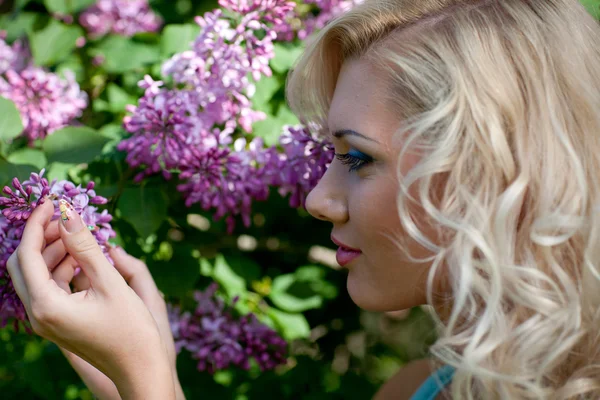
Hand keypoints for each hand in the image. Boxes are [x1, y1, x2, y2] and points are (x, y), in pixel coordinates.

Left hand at [7, 198, 175, 398]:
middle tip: (67, 218)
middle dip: (42, 237)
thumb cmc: (131, 328)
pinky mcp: (56, 322)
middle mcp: (37, 315)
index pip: (28, 254)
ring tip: (79, 236)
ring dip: (52, 251)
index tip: (54, 201)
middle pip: (23, 264)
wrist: (139, 367)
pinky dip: (60, 268)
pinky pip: (47, 288)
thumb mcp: (110, 282)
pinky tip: (82, 259)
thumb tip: (68, 213)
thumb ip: (86, 247)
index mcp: (46, 306)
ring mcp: (45, 321)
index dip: (38, 224)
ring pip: (35, 275)